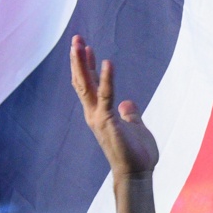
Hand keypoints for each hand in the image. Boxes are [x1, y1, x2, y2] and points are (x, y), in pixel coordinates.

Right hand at [70, 34, 159, 178]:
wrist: (136, 174)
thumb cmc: (136, 155)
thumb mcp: (135, 127)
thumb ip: (130, 114)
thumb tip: (128, 102)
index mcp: (99, 114)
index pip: (88, 86)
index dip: (85, 66)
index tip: (86, 48)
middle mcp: (93, 114)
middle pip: (81, 81)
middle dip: (77, 59)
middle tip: (76, 38)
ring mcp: (98, 117)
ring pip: (85, 85)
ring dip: (82, 63)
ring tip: (81, 43)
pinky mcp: (108, 121)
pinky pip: (106, 96)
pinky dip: (107, 78)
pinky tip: (107, 62)